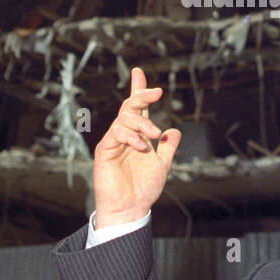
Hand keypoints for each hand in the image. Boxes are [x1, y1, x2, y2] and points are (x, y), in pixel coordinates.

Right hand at [92, 67, 181, 227]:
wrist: (130, 208)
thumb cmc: (144, 189)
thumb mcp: (163, 165)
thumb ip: (168, 148)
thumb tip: (175, 131)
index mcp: (137, 135)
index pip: (137, 108)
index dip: (138, 90)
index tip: (139, 72)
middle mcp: (123, 135)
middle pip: (129, 107)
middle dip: (141, 95)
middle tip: (157, 92)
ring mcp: (113, 141)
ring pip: (124, 118)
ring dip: (142, 123)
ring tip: (154, 135)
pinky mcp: (104, 150)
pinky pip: (116, 133)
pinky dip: (130, 136)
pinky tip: (141, 146)